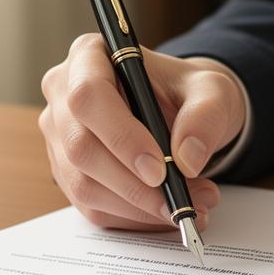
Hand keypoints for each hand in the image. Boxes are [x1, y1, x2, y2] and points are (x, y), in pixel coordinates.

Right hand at [40, 36, 246, 231]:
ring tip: (190, 205)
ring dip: (139, 206)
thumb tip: (187, 158)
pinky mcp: (69, 173)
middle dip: (134, 184)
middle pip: (80, 147)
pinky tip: (168, 212)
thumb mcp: (212, 91)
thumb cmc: (189, 92)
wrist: (184, 111)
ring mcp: (60, 137)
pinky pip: (93, 207)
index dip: (121, 136)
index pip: (88, 96)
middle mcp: (63, 95)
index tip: (160, 168)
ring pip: (84, 185)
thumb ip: (206, 116)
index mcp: (89, 57)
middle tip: (183, 198)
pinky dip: (134, 218)